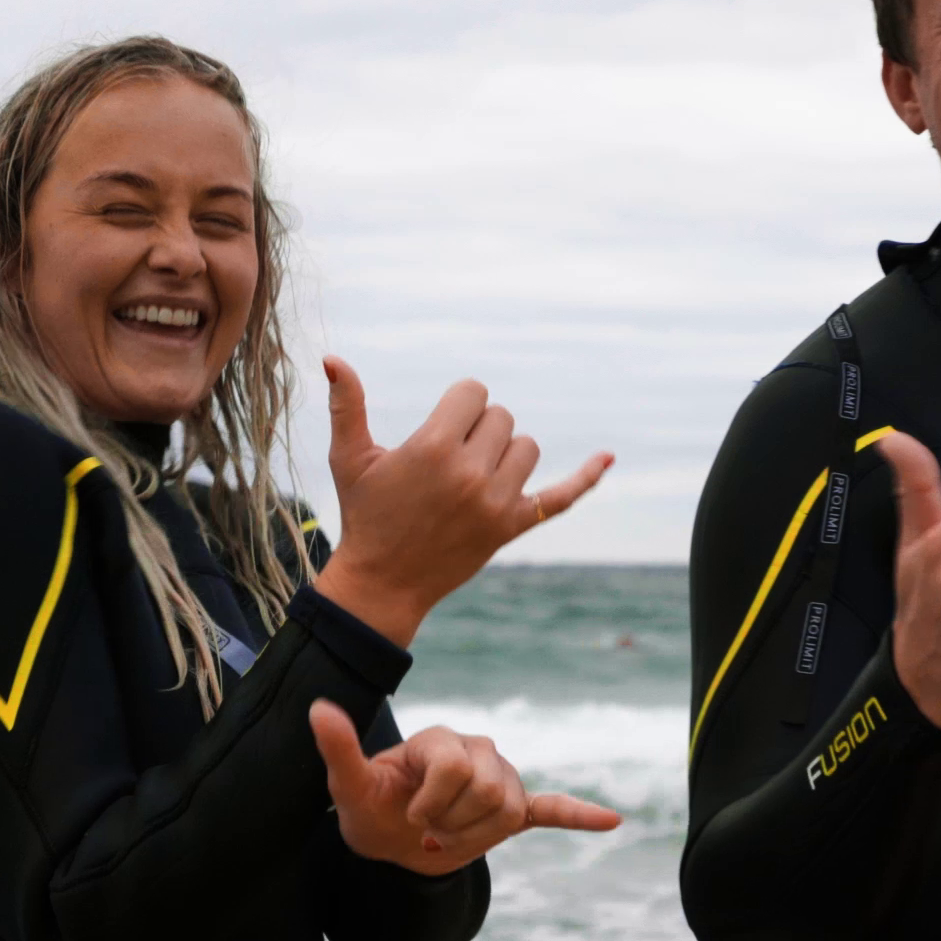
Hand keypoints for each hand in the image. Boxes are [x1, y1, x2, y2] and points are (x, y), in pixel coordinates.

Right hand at [310, 357, 611, 645]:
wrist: (384, 583)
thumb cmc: (365, 515)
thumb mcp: (350, 459)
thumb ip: (346, 406)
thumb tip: (332, 358)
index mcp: (432, 449)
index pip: (474, 392)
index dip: (457, 404)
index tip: (439, 429)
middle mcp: (470, 473)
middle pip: (501, 417)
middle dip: (477, 429)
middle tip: (448, 460)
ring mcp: (496, 502)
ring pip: (527, 447)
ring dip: (505, 453)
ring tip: (472, 476)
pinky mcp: (513, 526)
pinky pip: (562, 496)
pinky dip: (587, 477)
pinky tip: (608, 456)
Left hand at [310, 700, 620, 875]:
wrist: (388, 838)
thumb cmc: (368, 807)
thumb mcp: (349, 784)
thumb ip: (338, 747)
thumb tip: (317, 707)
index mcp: (442, 741)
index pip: (456, 768)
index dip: (433, 803)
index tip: (411, 815)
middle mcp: (478, 751)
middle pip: (487, 791)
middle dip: (452, 824)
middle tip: (428, 829)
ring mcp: (501, 779)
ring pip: (508, 811)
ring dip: (474, 837)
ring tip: (449, 836)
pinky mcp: (516, 809)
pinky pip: (552, 810)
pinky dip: (580, 816)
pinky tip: (613, 819)